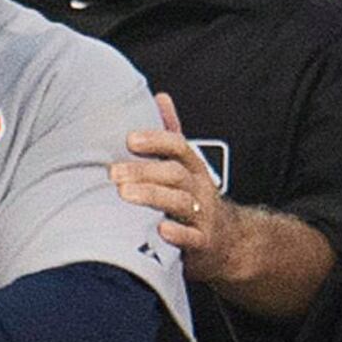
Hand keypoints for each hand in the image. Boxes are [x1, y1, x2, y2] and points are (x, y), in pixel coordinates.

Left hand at [113, 94, 299, 295]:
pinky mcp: (203, 243)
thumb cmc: (195, 200)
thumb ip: (171, 135)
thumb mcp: (187, 166)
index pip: (178, 146)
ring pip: (179, 202)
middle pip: (174, 174)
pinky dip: (178, 235)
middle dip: (143, 171)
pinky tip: (161, 230)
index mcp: (194, 168)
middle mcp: (199, 189)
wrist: (229, 242)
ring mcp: (202, 216)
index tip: (130, 139)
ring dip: (152, 196)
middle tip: (113, 173)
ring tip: (125, 195)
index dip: (155, 141)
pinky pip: (192, 238)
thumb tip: (161, 98)